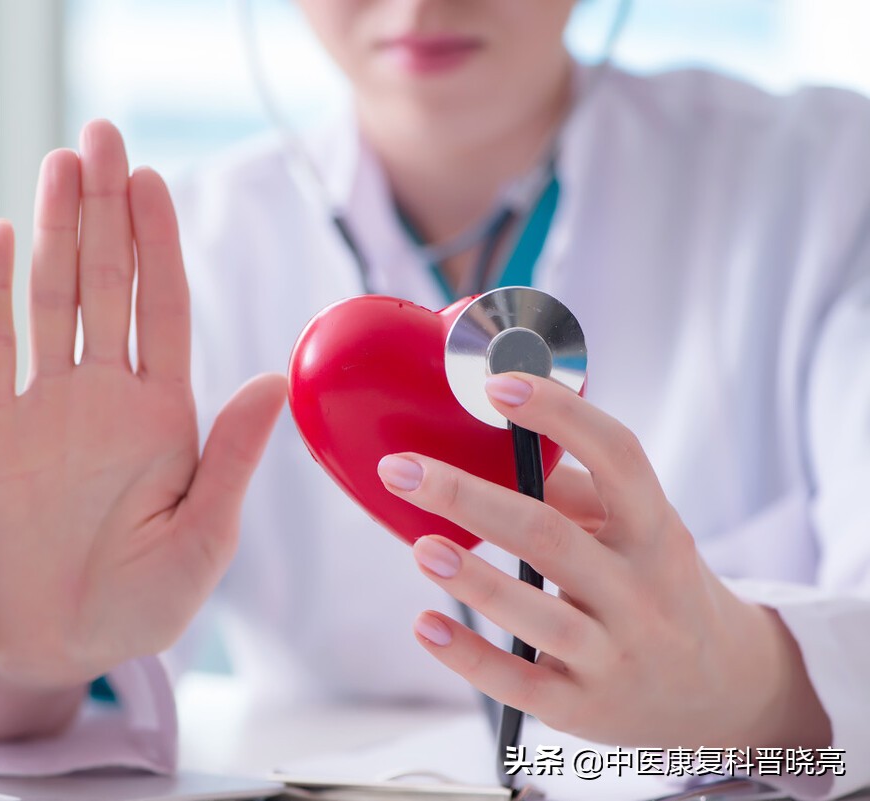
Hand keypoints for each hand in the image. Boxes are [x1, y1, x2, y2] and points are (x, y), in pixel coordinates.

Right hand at [0, 121, 285, 689]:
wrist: (63, 646)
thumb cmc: (144, 603)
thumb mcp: (204, 536)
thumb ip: (232, 457)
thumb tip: (270, 379)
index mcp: (164, 413)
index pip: (163, 308)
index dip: (159, 243)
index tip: (154, 180)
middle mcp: (105, 396)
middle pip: (108, 284)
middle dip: (107, 210)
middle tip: (104, 135)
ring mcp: (46, 408)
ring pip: (52, 301)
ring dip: (57, 232)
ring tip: (61, 162)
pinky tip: (4, 239)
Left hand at [377, 374, 828, 748]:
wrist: (721, 694)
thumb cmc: (657, 587)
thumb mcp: (642, 533)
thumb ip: (574, 494)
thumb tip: (489, 446)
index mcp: (655, 531)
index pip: (618, 457)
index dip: (561, 415)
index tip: (497, 385)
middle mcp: (640, 591)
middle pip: (550, 536)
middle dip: (468, 498)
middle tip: (401, 469)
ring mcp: (613, 654)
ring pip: (537, 614)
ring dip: (472, 580)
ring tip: (420, 546)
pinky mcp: (581, 708)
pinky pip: (518, 681)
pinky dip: (467, 656)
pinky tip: (426, 625)